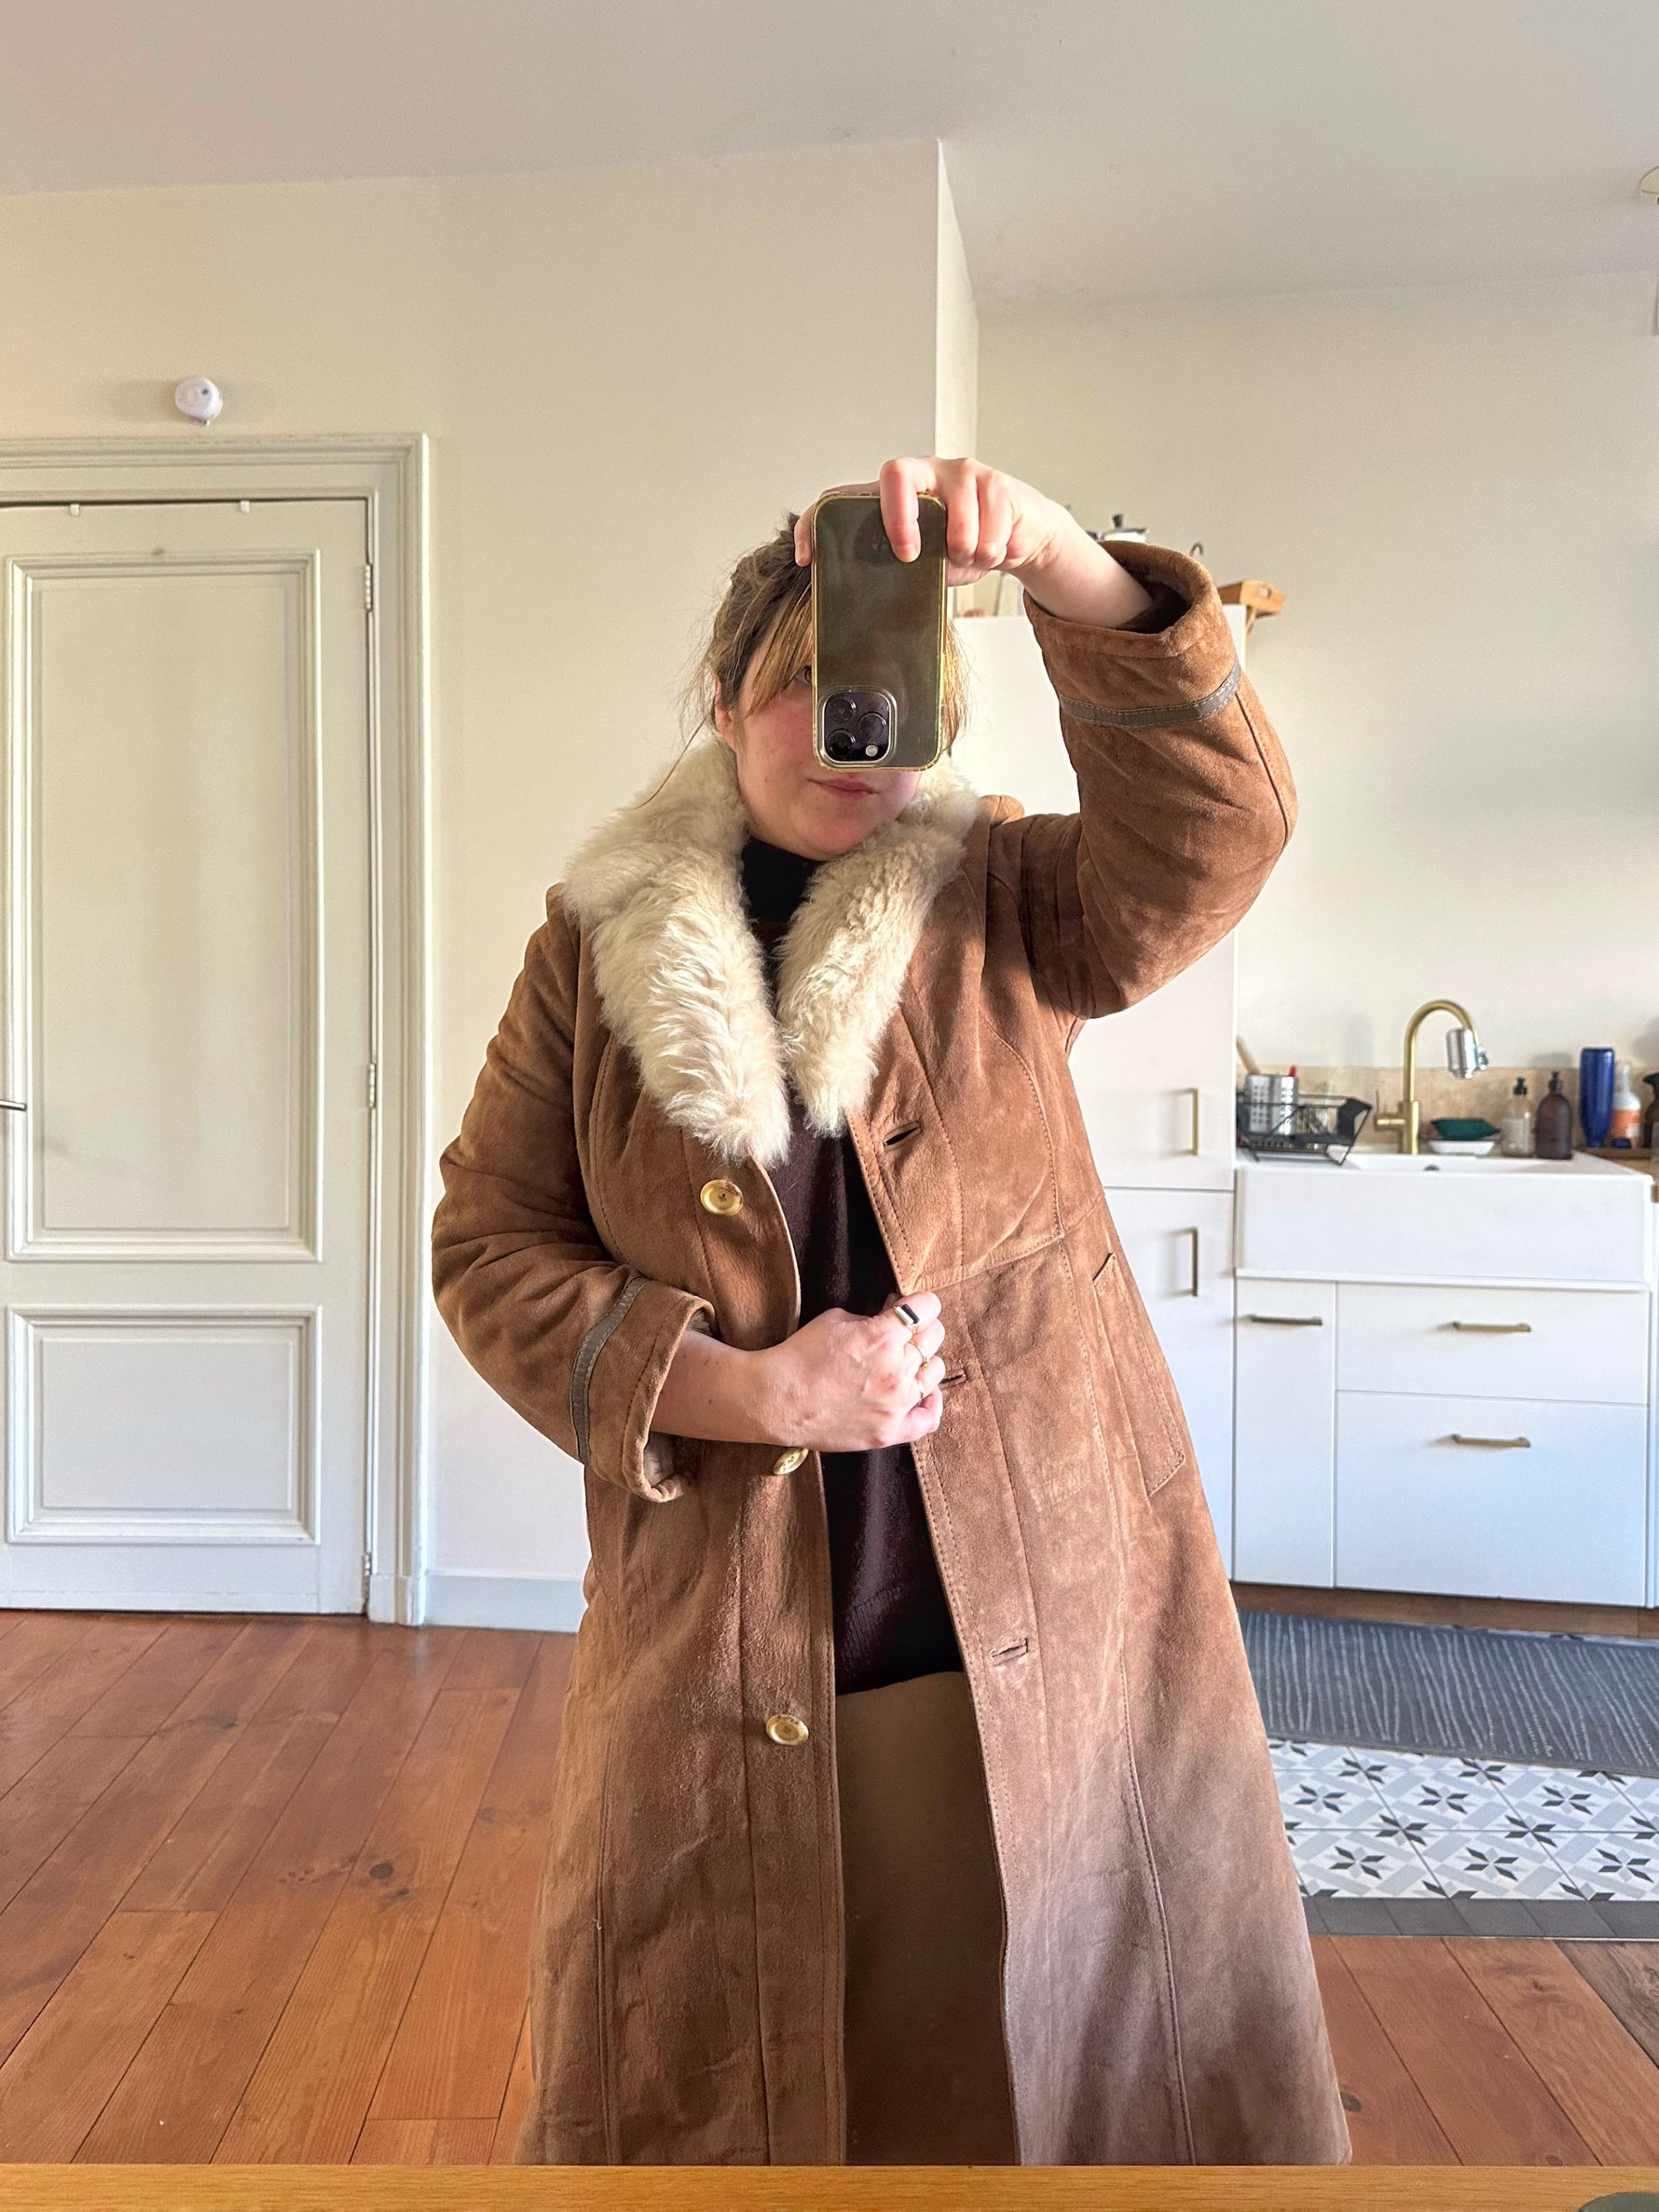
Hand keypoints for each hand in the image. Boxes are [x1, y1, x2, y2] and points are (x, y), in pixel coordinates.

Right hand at [759, 1289, 947, 1452]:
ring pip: (935, 1372)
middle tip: (905, 1330)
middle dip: (921, 1328)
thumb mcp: (836, 1319)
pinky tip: (927, 1393)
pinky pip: (928, 1419)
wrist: (775, 1400)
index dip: (922, 1302)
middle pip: (933, 1337)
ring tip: (907, 1360)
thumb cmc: (800, 1355)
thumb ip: (872, 1319)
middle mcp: (896, 1369)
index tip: (916, 1305)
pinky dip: (933, 1403)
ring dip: (924, 1360)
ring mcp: (895, 1404)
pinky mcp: (888, 1432)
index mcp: (882, 1336)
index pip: (927, 1308)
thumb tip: (894, 1319)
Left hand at [792, 455, 1152, 624]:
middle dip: (900, 519)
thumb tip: (864, 613)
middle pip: (895, 473)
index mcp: (894, 496)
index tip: (807, 560)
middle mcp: (922, 473)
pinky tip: (992, 548)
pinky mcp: (994, 482)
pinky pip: (991, 524)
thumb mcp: (925, 563)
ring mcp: (958, 473)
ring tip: (970, 556)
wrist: (1020, 534)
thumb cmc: (963, 547)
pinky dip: (991, 549)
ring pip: (957, 511)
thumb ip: (898, 570)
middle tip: (909, 556)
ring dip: (965, 548)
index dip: (817, 523)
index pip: (840, 497)